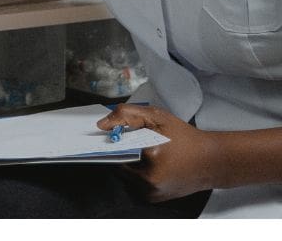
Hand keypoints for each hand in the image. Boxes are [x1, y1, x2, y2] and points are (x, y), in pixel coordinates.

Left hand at [99, 103, 218, 202]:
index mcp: (150, 159)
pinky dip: (136, 171)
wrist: (212, 161)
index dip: (108, 140)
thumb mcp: (156, 116)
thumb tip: (102, 125)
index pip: (114, 149)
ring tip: (145, 150)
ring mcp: (153, 193)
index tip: (102, 134)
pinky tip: (149, 161)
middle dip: (121, 150)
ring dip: (128, 161)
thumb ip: (126, 115)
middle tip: (132, 140)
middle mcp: (150, 182)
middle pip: (118, 162)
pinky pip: (134, 183)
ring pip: (125, 173)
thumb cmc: (186, 137)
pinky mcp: (155, 198)